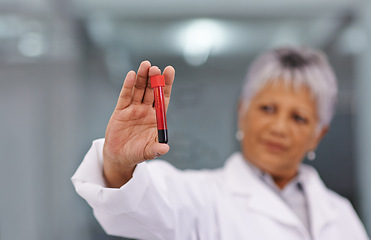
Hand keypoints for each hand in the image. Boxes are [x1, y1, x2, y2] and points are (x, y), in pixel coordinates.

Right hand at [103, 61, 174, 186]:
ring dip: (142, 78)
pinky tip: (131, 75)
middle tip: (156, 68)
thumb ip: (156, 149)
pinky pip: (125, 96)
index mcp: (156, 117)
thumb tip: (165, 148)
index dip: (167, 84)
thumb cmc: (137, 153)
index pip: (163, 97)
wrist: (120, 157)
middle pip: (151, 90)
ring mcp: (133, 109)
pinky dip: (128, 85)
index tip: (170, 70)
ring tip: (145, 65)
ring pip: (139, 90)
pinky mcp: (121, 110)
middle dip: (154, 79)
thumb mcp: (148, 152)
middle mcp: (146, 110)